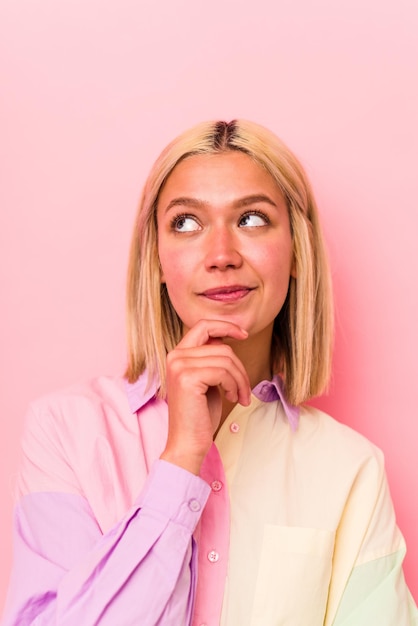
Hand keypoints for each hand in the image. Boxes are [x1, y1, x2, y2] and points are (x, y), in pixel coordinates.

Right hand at [160, 319, 250, 473]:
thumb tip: (227, 339)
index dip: (225, 326)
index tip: (244, 334)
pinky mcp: (187, 378)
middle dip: (240, 368)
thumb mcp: (208, 380)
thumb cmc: (200, 415)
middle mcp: (175, 356)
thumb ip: (211, 359)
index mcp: (178, 355)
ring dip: (240, 380)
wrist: (188, 443)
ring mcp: (179, 366)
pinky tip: (233, 398)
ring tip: (240, 396)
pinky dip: (235, 385)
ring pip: (226, 359)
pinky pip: (224, 371)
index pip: (203, 326)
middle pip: (222, 347)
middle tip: (244, 389)